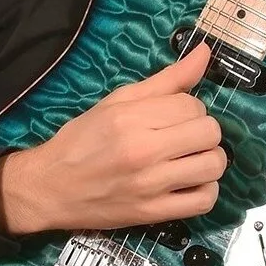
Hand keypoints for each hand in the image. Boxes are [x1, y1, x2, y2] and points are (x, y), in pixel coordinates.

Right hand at [0, 42, 224, 234]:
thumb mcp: (118, 100)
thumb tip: (204, 51)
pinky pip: (203, 202)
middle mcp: (143, 151)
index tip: (176, 113)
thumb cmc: (83, 138)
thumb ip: (166, 79)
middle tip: (185, 134)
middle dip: (203, 129)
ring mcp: (150, 186)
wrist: (52, 187)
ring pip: (213, 166)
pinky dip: (207, 189)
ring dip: (209, 158)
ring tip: (192, 156)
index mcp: (132, 118)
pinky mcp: (153, 214)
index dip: (190, 106)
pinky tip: (191, 180)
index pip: (192, 105)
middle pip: (208, 133)